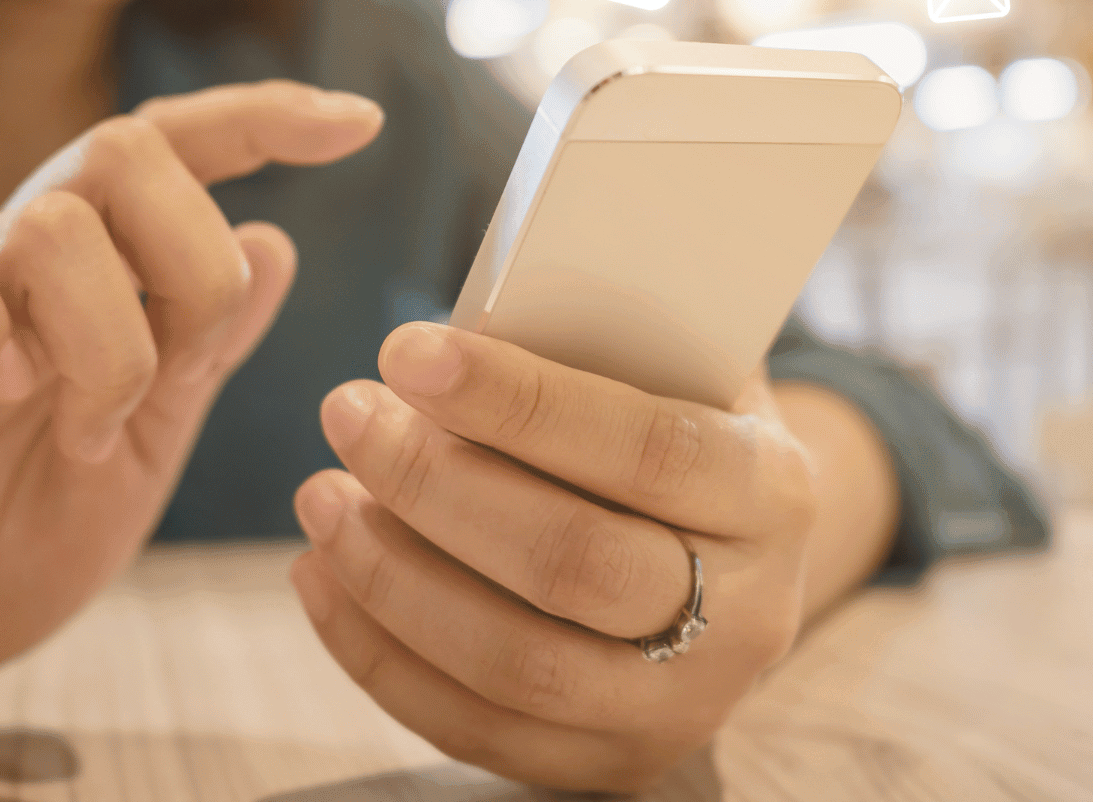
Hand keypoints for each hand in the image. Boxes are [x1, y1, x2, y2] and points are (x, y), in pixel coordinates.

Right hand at [0, 82, 380, 742]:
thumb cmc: (17, 533)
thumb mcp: (147, 442)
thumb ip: (205, 347)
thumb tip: (278, 239)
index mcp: (95, 272)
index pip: (176, 149)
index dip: (264, 118)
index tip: (361, 122)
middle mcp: (16, 257)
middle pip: (125, 149)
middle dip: (196, 261)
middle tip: (183, 372)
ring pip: (47, 221)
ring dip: (105, 341)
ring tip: (91, 434)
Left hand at [290, 324, 817, 792]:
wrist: (730, 548)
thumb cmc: (672, 419)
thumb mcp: (669, 362)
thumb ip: (590, 340)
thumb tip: (450, 333)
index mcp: (769, 488)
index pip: (645, 448)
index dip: (517, 401)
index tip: (407, 352)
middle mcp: (746, 612)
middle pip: (572, 565)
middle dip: (433, 484)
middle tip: (348, 413)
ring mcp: (683, 705)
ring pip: (516, 663)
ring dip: (391, 576)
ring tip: (322, 494)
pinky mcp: (612, 763)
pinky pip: (475, 728)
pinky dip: (378, 654)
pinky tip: (322, 575)